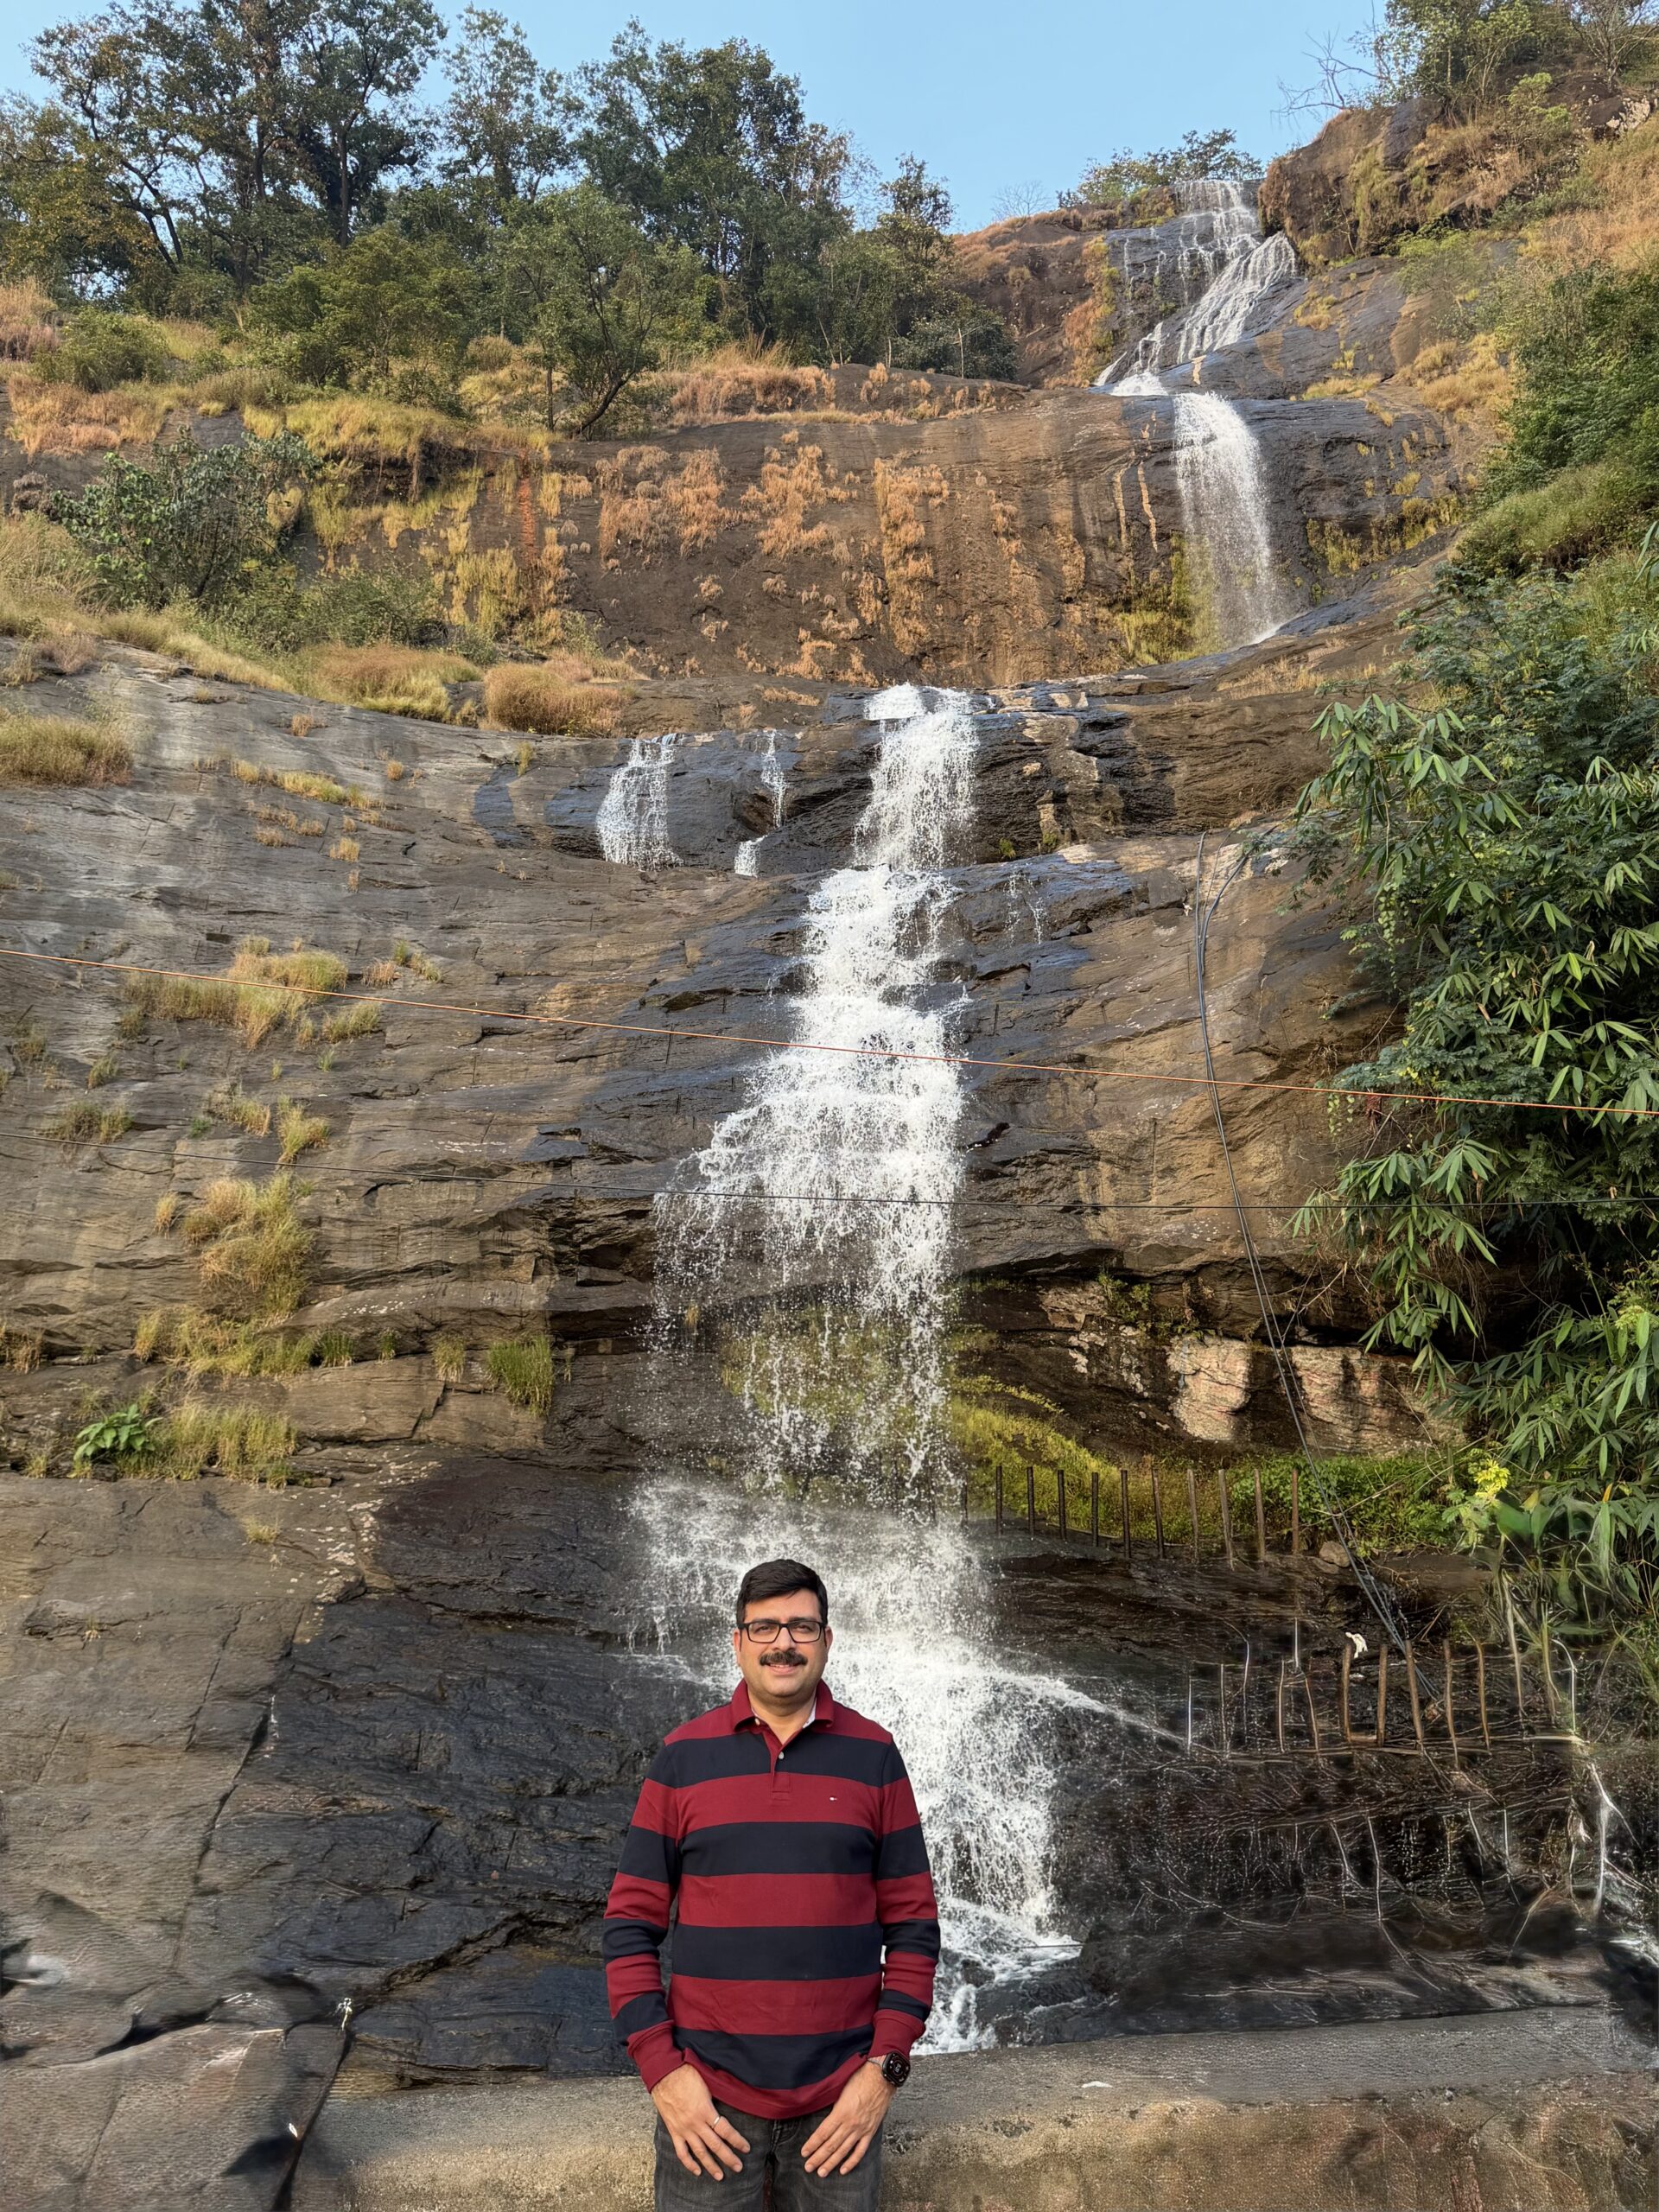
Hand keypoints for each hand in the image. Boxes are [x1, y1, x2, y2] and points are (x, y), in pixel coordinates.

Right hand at [651, 2064, 750, 2179]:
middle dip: (728, 2157)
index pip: (725, 2130)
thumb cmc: (686, 2073)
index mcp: (706, 2110)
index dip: (737, 2140)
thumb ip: (715, 2099)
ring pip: (700, 2152)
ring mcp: (684, 2129)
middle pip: (715, 2145)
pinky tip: (697, 2171)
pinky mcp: (674, 2131)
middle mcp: (695, 2123)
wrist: (664, 2073)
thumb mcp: (706, 2083)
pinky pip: (681, 2152)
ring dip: (711, 2165)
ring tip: (720, 2176)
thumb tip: (728, 2103)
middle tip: (738, 2167)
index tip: (746, 2148)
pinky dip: (689, 2163)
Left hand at [800, 2062, 893, 2176]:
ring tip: (821, 2172)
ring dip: (831, 2163)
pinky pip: (860, 2151)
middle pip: (831, 2145)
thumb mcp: (841, 2089)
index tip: (804, 2152)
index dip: (812, 2144)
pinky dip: (852, 2162)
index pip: (823, 2133)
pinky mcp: (870, 2131)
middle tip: (808, 2167)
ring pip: (843, 2150)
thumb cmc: (860, 2078)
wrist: (881, 2077)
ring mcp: (861, 2129)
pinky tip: (843, 2170)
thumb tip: (822, 2116)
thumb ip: (833, 2106)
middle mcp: (850, 2124)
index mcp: (841, 2112)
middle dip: (818, 2157)